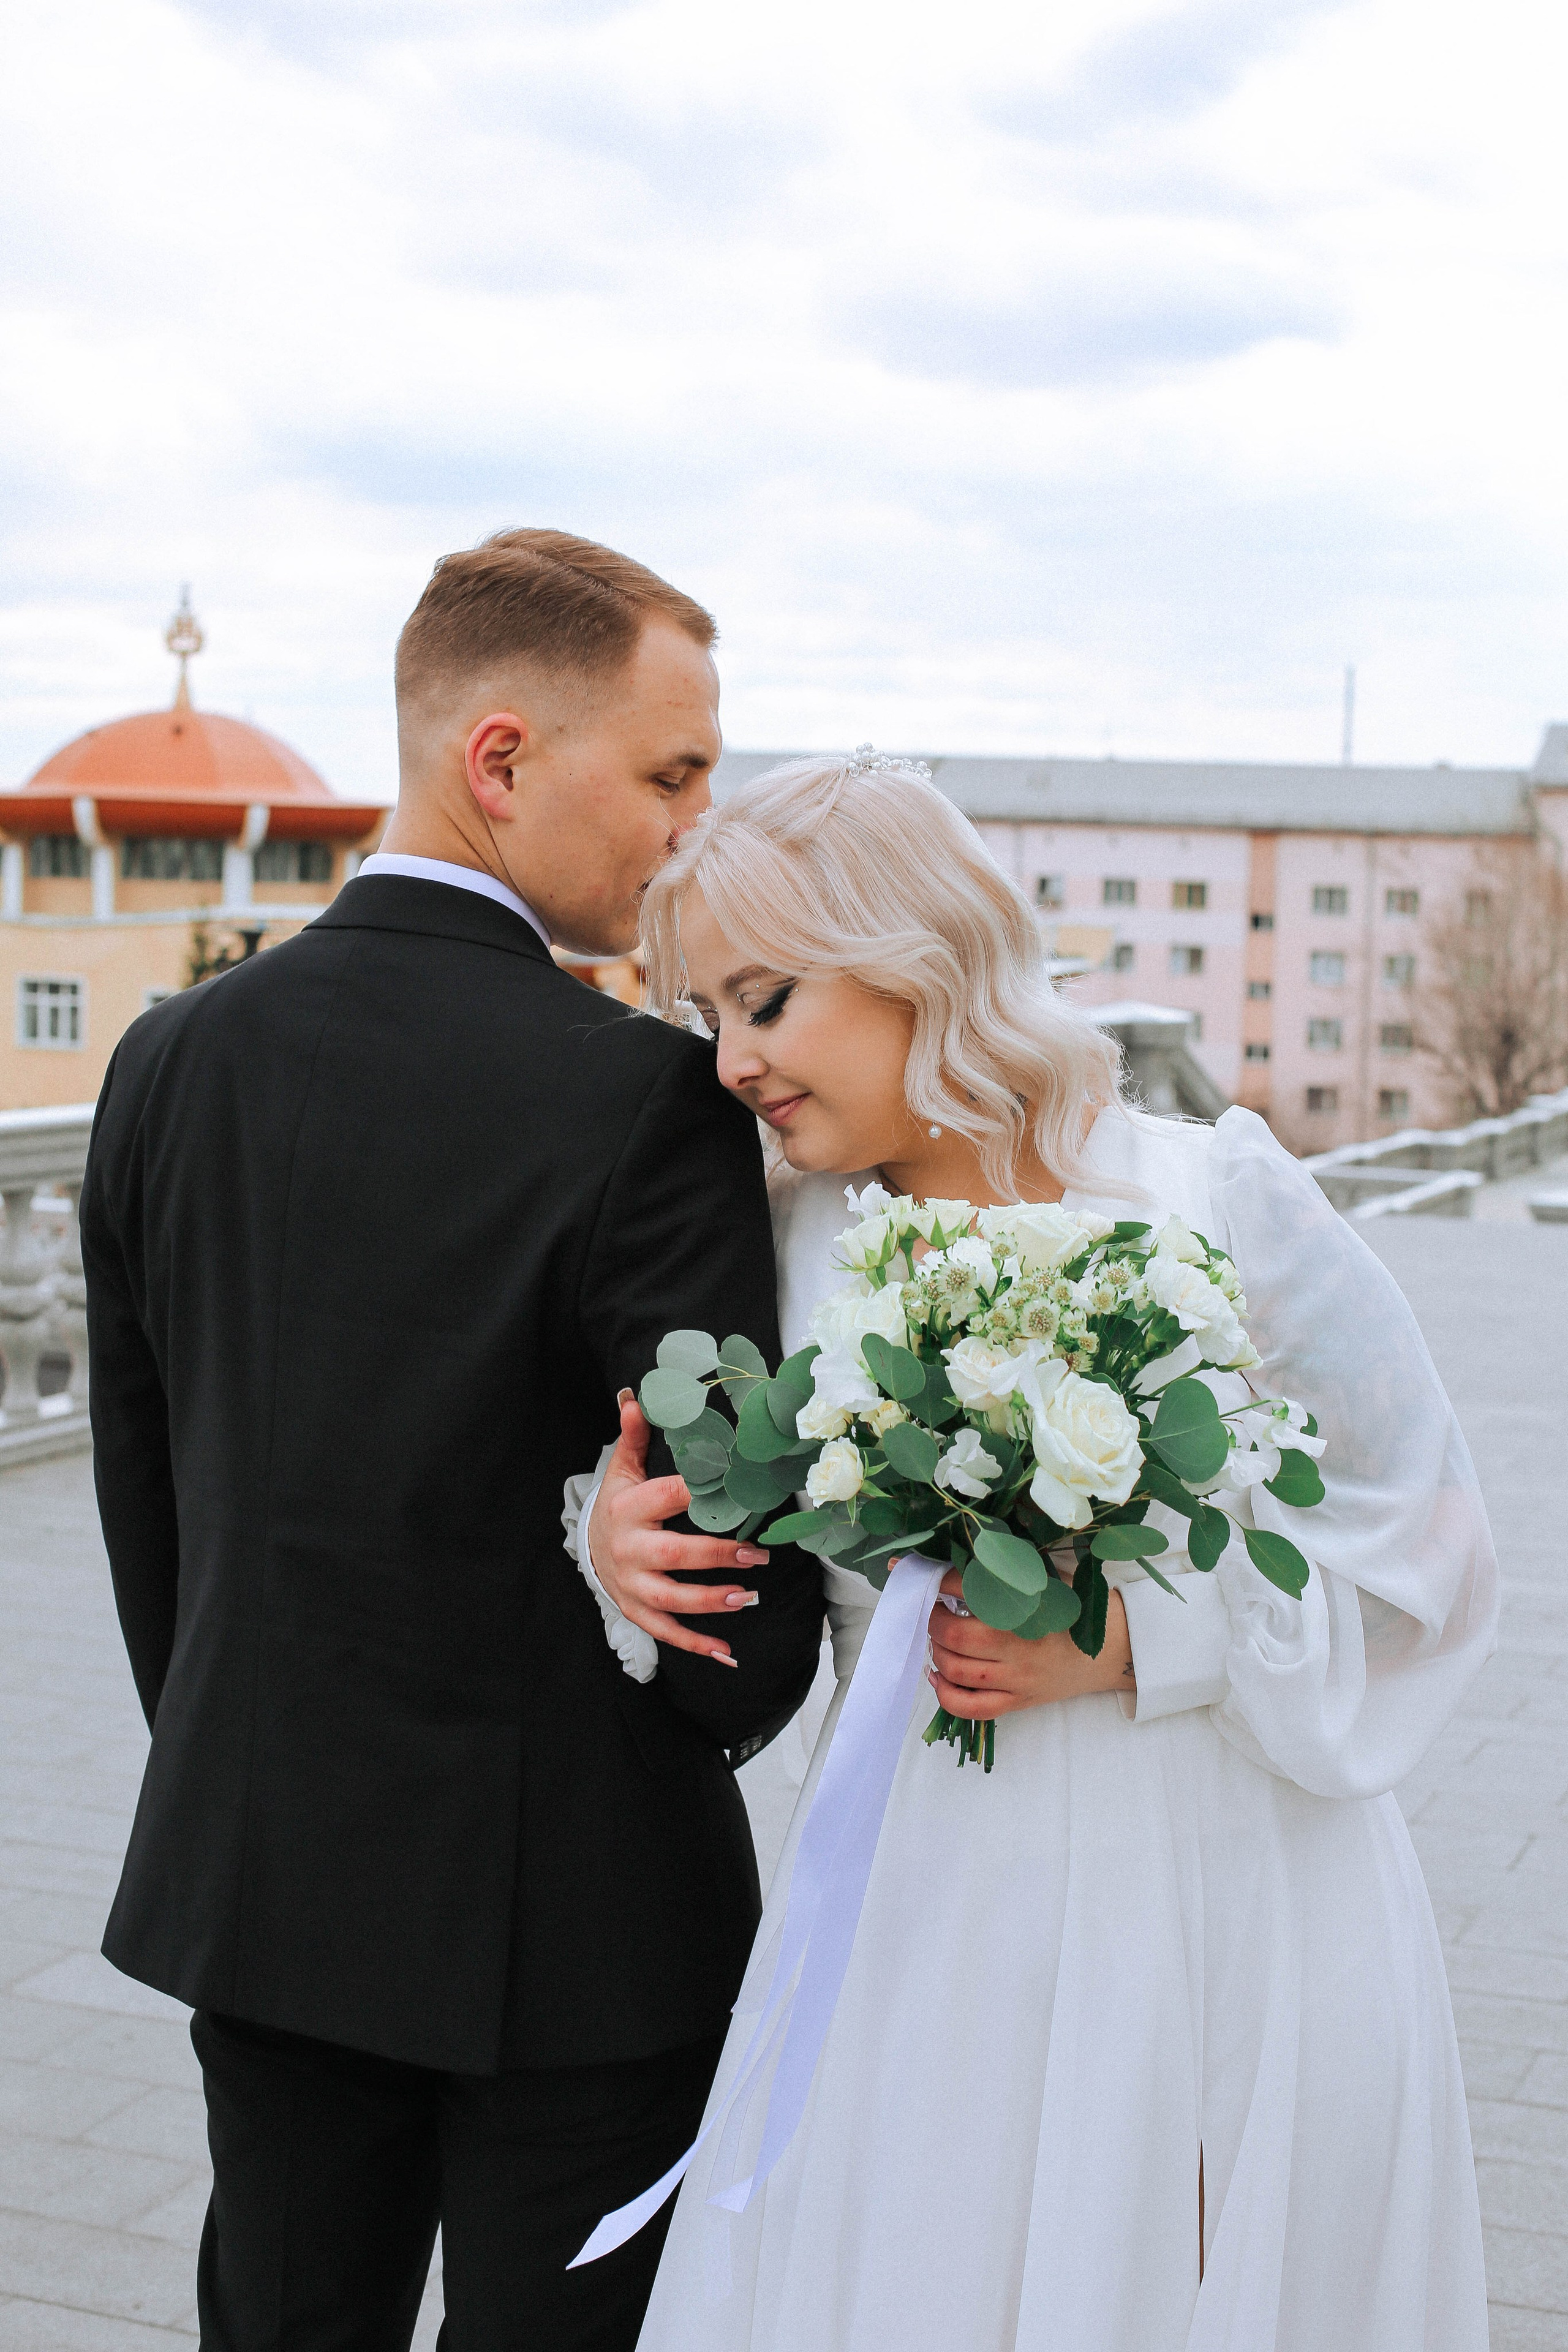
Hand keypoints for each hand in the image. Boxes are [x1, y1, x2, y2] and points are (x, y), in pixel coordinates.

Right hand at [586, 1392, 771, 1666]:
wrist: (588, 1547)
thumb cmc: (619, 1504)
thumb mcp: (623, 1470)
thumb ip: (635, 1437)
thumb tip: (636, 1398)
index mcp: (628, 1508)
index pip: (666, 1496)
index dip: (698, 1492)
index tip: (735, 1488)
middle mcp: (628, 1549)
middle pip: (672, 1555)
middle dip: (715, 1557)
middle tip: (757, 1555)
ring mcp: (631, 1585)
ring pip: (670, 1599)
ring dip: (709, 1602)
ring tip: (748, 1597)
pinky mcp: (636, 1610)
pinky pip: (665, 1632)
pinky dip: (694, 1644)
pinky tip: (726, 1653)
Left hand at [926, 1568, 1133, 1716]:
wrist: (1113, 1647)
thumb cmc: (1074, 1606)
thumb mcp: (1044, 1576)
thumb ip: (1005, 1568)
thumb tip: (955, 1554)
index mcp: (1026, 1607)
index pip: (967, 1589)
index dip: (935, 1579)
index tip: (918, 1573)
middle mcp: (1019, 1645)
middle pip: (954, 1636)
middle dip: (932, 1620)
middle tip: (933, 1609)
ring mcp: (1017, 1678)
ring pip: (957, 1671)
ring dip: (936, 1652)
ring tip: (938, 1637)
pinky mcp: (1018, 1701)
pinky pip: (972, 1708)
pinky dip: (945, 1694)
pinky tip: (938, 1675)